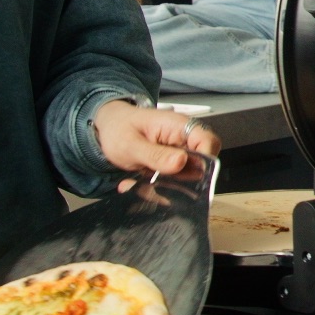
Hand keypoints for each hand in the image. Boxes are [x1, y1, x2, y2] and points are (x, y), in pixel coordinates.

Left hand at [93, 100, 222, 189]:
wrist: (105, 128)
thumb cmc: (118, 128)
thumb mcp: (130, 144)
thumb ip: (155, 154)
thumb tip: (182, 162)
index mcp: (178, 127)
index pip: (208, 141)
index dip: (206, 161)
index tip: (191, 179)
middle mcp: (183, 140)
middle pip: (201, 163)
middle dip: (182, 181)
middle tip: (156, 187)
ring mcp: (178, 153)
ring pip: (187, 176)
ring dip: (167, 186)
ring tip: (139, 186)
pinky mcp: (171, 165)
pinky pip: (173, 180)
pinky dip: (158, 187)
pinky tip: (136, 185)